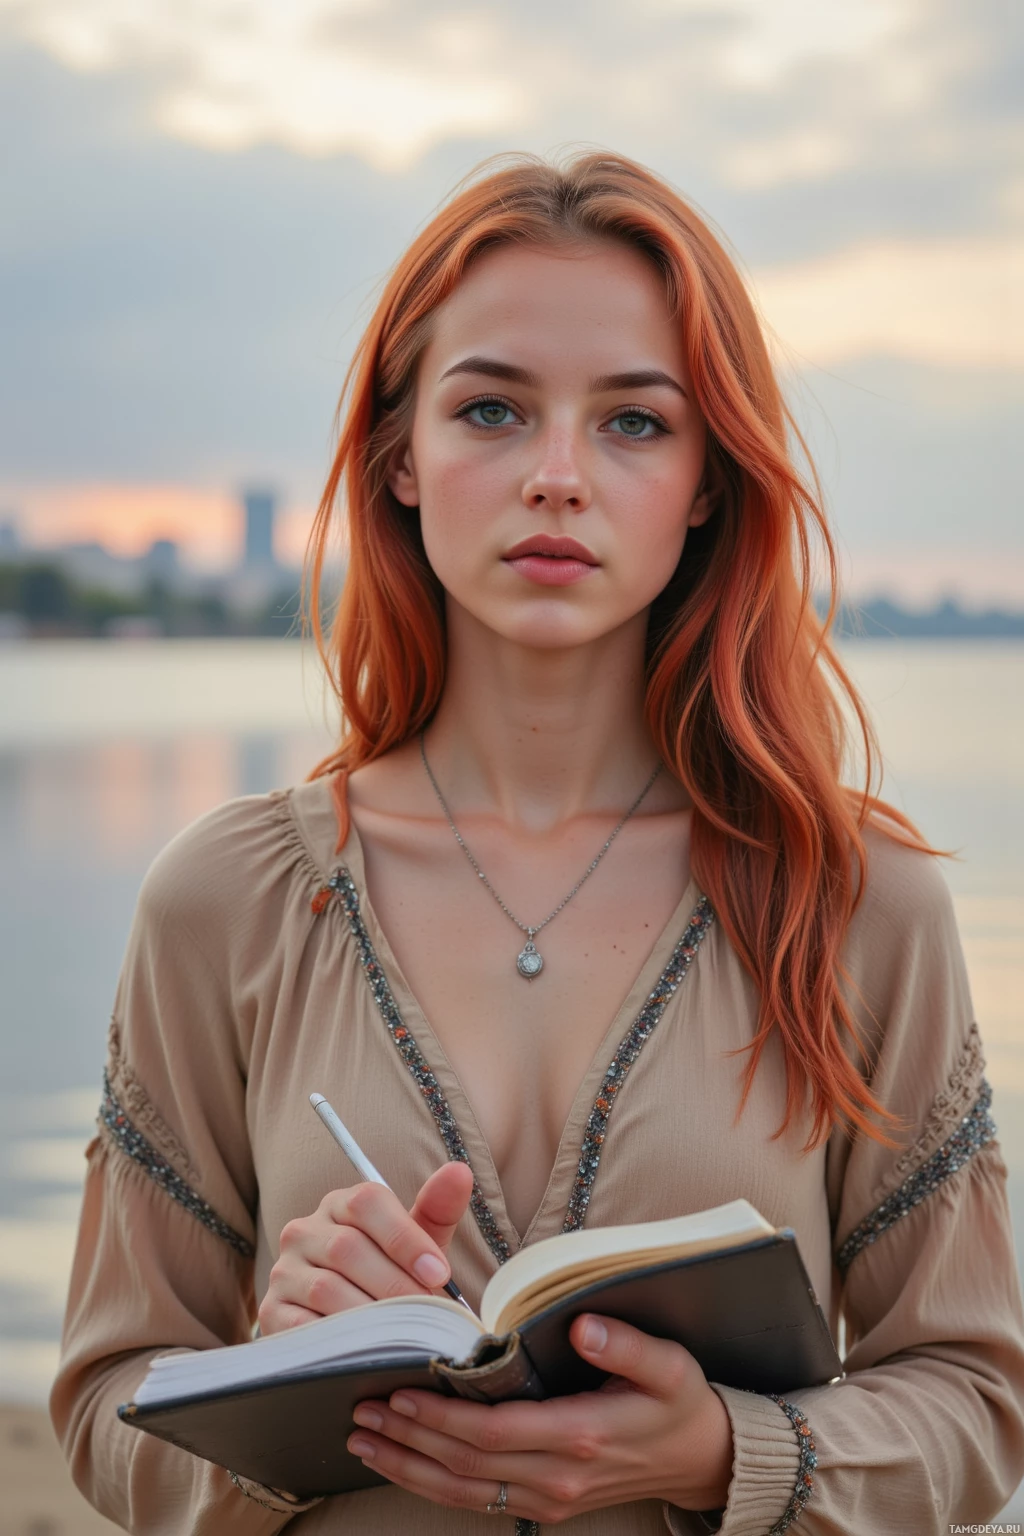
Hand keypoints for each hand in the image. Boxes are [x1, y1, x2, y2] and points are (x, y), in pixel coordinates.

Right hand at [258, 1161, 473, 1334]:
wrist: (349, 1320)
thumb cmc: (389, 1272)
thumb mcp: (416, 1242)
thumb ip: (438, 1209)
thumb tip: (459, 1172)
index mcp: (341, 1204)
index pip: (368, 1202)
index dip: (407, 1238)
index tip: (440, 1274)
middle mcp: (304, 1230)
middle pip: (347, 1247)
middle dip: (395, 1285)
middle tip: (428, 1314)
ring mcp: (284, 1271)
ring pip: (325, 1288)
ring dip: (370, 1314)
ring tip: (404, 1335)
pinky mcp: (271, 1312)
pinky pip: (301, 1325)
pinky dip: (337, 1340)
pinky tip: (366, 1351)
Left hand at [346, 1312, 734, 1522]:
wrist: (702, 1460)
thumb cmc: (680, 1401)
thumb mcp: (669, 1365)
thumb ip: (626, 1346)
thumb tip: (581, 1325)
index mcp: (582, 1437)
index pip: (495, 1431)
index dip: (443, 1417)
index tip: (402, 1393)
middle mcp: (559, 1478)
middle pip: (467, 1464)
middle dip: (410, 1439)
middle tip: (362, 1411)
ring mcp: (549, 1499)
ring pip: (463, 1491)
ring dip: (409, 1468)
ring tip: (364, 1440)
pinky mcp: (544, 1505)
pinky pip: (478, 1501)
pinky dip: (433, 1484)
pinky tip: (402, 1464)